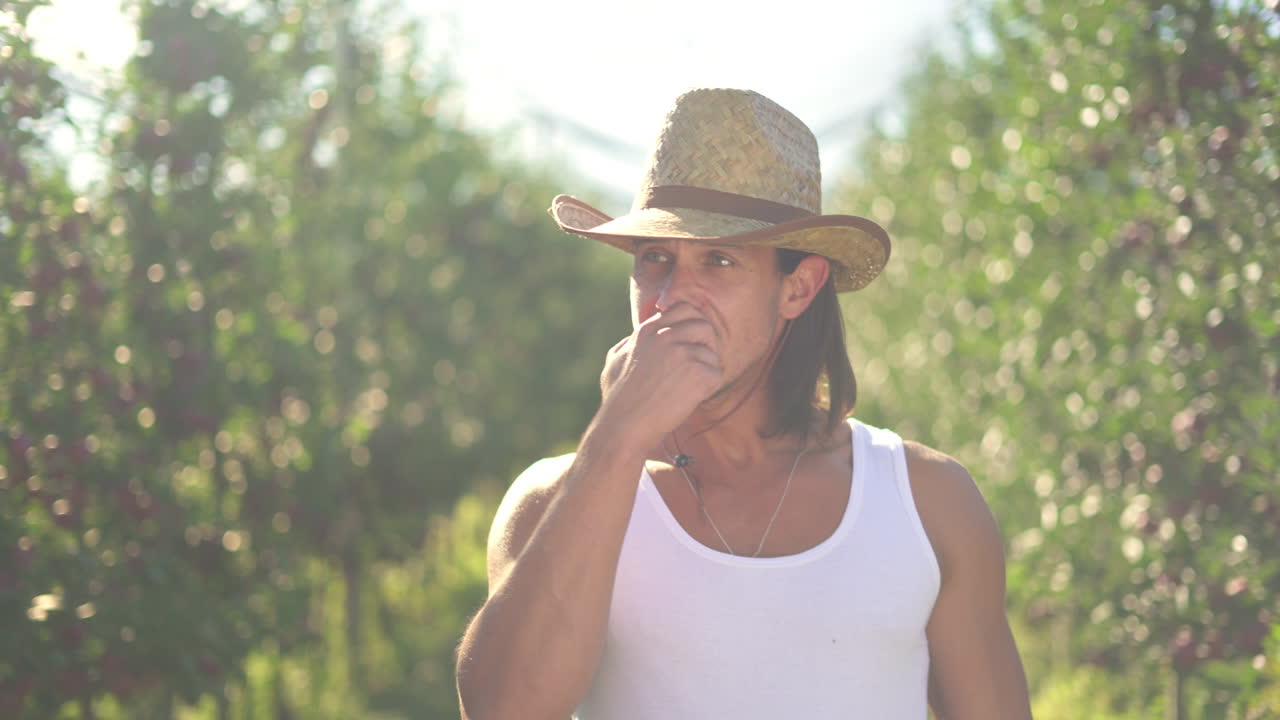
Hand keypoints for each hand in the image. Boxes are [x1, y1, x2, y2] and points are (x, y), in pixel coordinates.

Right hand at [597, 302, 722, 440]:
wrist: (624, 427)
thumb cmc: (617, 401)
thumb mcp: (614, 362)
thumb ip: (628, 345)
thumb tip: (633, 338)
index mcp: (647, 330)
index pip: (683, 309)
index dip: (691, 324)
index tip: (690, 343)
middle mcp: (666, 336)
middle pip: (703, 325)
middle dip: (705, 344)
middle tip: (697, 365)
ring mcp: (683, 353)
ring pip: (712, 353)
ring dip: (705, 370)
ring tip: (687, 388)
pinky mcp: (698, 373)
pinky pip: (716, 374)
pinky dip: (708, 389)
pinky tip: (690, 399)